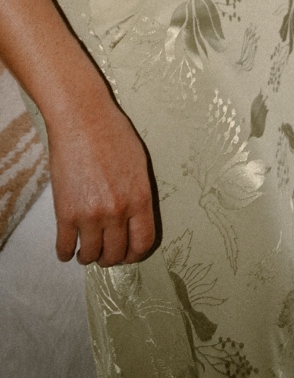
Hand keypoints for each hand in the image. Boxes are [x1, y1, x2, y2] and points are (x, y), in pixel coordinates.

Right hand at [47, 81, 155, 265]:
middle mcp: (118, 211)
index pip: (143, 242)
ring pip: (91, 255)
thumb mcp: (139, 164)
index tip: (128, 255)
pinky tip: (67, 248)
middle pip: (116, 254)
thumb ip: (138, 194)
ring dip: (88, 256)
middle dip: (111, 257)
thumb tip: (134, 219)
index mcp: (140, 197)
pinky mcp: (66, 214)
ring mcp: (91, 215)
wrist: (83, 120)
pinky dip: (66, 253)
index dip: (135, 254)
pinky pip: (65, 248)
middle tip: (105, 252)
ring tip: (86, 249)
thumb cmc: (113, 134)